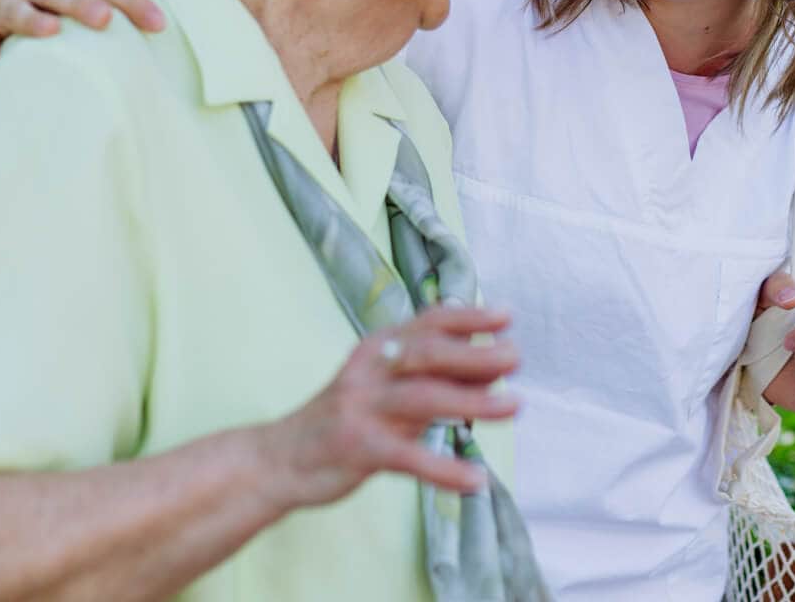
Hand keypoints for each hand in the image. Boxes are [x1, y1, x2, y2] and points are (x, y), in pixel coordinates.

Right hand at [263, 306, 520, 510]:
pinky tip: (475, 479)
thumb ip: (430, 374)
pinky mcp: (357, 448)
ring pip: (422, 398)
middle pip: (427, 354)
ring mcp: (361, 409)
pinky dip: (443, 468)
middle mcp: (369, 371)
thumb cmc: (346, 420)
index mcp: (378, 349)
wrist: (278, 459)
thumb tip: (488, 360)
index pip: (427, 324)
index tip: (506, 315)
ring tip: (514, 406)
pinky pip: (407, 458)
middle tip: (516, 357)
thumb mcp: (385, 387)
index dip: (467, 318)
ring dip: (472, 401)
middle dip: (475, 354)